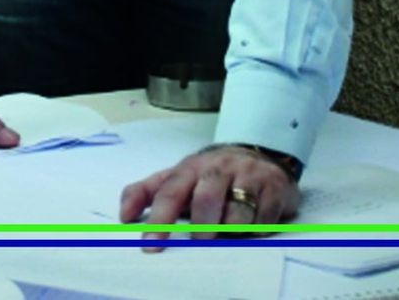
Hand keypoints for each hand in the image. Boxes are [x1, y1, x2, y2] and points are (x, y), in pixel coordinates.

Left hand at [119, 145, 297, 248]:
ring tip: (227, 239)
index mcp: (190, 168)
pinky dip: (257, 230)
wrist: (259, 153)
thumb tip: (123, 216)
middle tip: (197, 244)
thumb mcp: (178, 176)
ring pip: (238, 210)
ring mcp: (248, 177)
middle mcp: (218, 169)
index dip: (158, 220)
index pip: (170, 192)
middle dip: (201, 226)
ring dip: (231, 230)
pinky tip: (251, 234)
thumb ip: (147, 192)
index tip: (149, 246)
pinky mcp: (275, 188)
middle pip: (206, 198)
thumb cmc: (209, 174)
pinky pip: (266, 215)